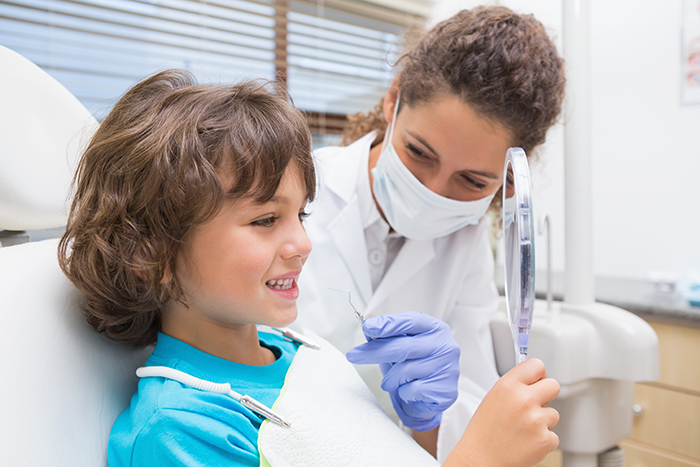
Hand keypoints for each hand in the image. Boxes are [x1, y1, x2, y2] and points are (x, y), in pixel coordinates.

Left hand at [345, 311, 460, 430]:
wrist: (429, 398)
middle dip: (374, 351)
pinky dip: (404, 392)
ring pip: (406, 371)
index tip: (368, 327)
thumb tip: (367, 329)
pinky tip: (408, 391)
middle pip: (404, 347)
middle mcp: (445, 345)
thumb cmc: (413, 366)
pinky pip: (413, 390)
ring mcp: (448, 368)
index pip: (410, 322)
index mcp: (434, 328)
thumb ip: (388, 337)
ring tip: (391, 381)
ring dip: (391, 378)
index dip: (388, 324)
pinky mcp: (446, 389)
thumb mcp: (400, 346)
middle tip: (354, 355)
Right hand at [444, 358, 559, 466]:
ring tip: (522, 430)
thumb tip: (534, 379)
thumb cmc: (484, 431)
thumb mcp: (493, 398)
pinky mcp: (545, 439)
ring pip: (553, 414)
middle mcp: (523, 399)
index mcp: (507, 386)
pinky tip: (526, 442)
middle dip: (546, 396)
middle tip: (533, 406)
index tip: (535, 381)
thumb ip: (514, 386)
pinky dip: (543, 440)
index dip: (537, 375)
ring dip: (542, 422)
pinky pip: (553, 435)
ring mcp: (536, 420)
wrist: (480, 459)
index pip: (536, 365)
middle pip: (553, 385)